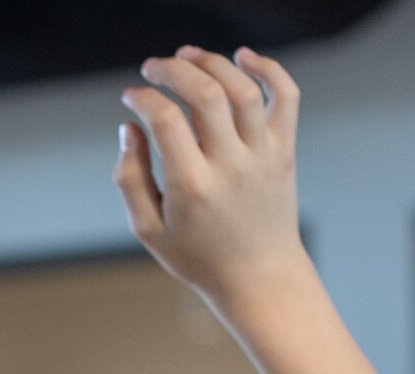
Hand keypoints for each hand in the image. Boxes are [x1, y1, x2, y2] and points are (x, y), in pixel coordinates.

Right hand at [115, 46, 310, 311]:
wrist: (259, 276)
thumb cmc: (198, 256)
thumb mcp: (148, 229)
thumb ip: (129, 178)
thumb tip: (129, 128)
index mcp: (192, 187)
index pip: (166, 120)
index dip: (143, 99)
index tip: (130, 97)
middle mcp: (230, 166)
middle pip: (205, 94)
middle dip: (173, 69)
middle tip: (153, 67)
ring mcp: (262, 155)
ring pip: (242, 88)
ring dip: (212, 62)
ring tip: (187, 56)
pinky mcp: (284, 150)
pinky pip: (285, 96)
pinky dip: (268, 68)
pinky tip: (242, 57)